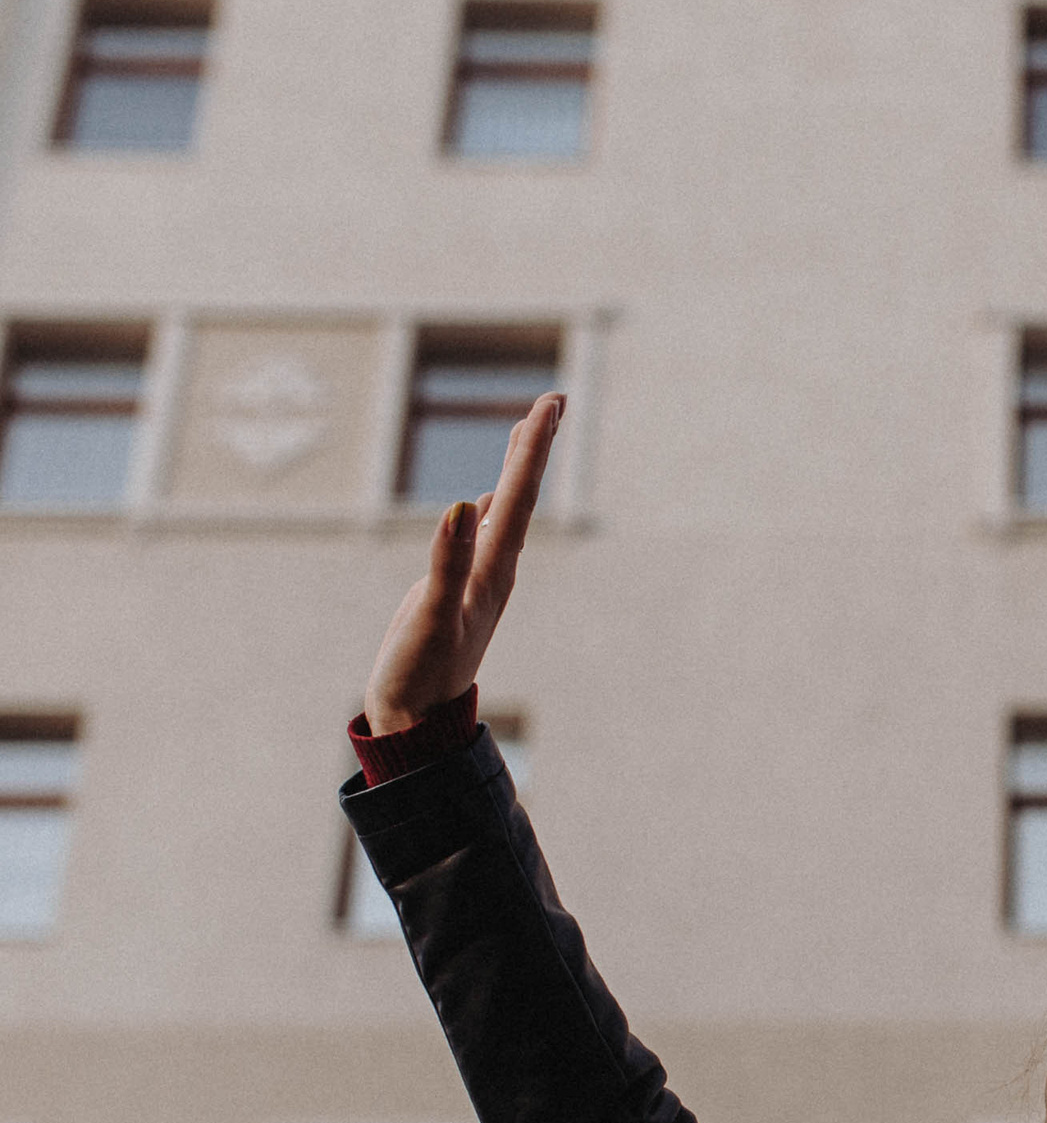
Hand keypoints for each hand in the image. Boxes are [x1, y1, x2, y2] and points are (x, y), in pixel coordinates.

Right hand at [363, 394, 561, 733]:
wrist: (417, 722)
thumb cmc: (421, 673)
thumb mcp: (433, 616)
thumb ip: (447, 563)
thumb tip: (463, 505)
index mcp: (493, 570)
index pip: (518, 495)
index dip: (533, 447)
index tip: (552, 401)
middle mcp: (494, 570)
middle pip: (520, 497)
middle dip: (534, 448)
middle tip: (553, 401)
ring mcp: (478, 580)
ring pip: (503, 513)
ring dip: (515, 471)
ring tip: (527, 434)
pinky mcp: (459, 591)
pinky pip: (482, 538)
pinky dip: (488, 508)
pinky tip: (485, 502)